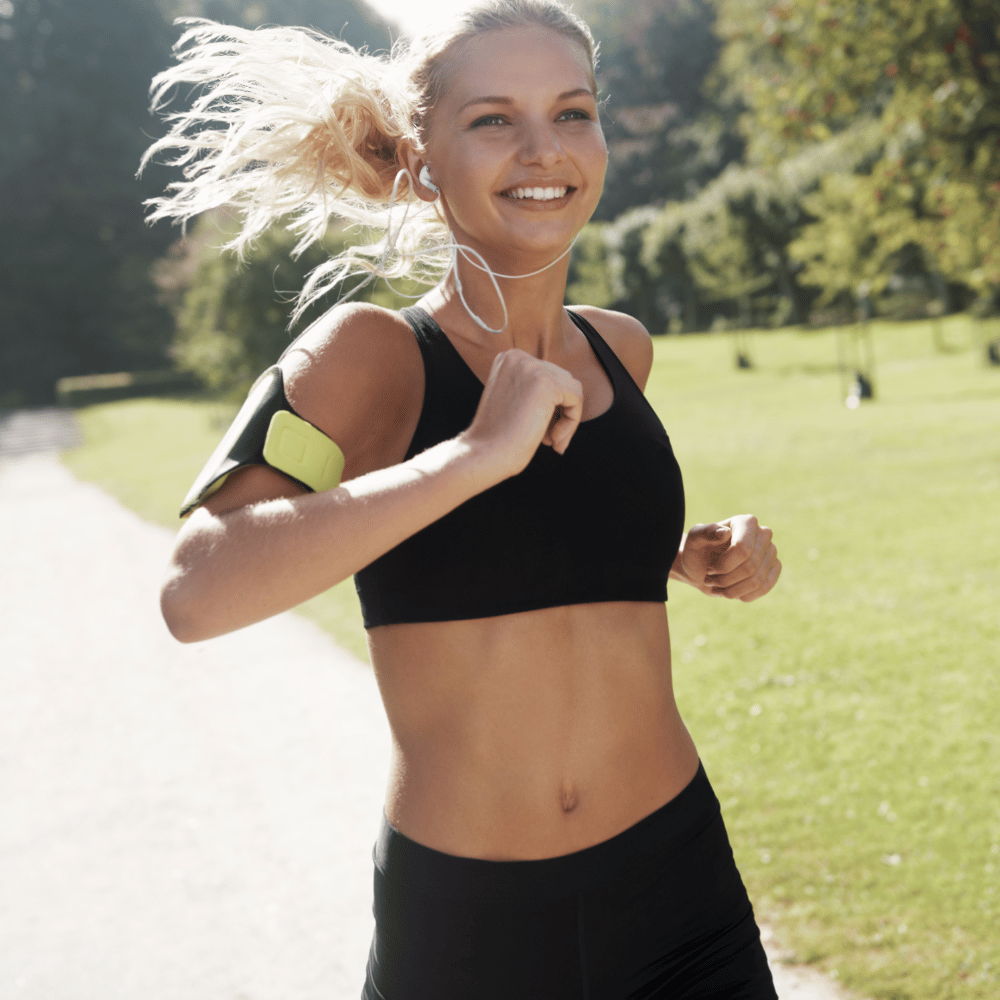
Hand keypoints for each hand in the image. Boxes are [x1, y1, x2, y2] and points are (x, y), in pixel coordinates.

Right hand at [461, 348, 583, 478]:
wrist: (484, 453)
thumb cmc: (496, 437)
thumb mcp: (513, 401)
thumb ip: (533, 389)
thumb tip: (568, 394)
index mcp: (509, 359)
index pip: (548, 375)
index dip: (550, 406)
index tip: (541, 431)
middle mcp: (519, 357)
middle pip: (562, 380)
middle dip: (559, 412)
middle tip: (548, 440)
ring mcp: (533, 367)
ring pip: (572, 390)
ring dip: (566, 419)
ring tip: (551, 441)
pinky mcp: (547, 383)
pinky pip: (576, 400)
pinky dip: (571, 423)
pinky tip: (553, 439)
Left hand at [671, 514, 780, 601]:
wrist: (701, 565)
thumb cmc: (697, 549)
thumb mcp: (694, 539)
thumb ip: (705, 533)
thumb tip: (725, 532)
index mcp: (746, 522)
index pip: (743, 549)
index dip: (724, 565)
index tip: (709, 569)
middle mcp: (764, 534)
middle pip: (750, 567)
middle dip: (726, 579)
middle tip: (709, 580)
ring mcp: (771, 552)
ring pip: (757, 580)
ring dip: (732, 590)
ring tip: (717, 586)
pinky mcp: (774, 568)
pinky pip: (764, 588)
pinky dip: (743, 595)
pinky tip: (730, 592)